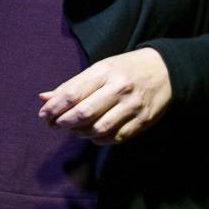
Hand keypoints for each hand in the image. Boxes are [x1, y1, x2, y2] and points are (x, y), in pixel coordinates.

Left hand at [39, 47, 171, 144]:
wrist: (165, 70)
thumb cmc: (125, 69)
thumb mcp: (99, 69)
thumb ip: (72, 85)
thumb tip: (43, 98)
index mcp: (105, 71)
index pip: (73, 93)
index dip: (54, 108)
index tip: (43, 115)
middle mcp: (119, 88)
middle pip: (84, 113)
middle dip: (64, 122)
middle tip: (56, 125)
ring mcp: (133, 106)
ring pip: (99, 129)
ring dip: (81, 133)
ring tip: (74, 130)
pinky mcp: (143, 121)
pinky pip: (116, 138)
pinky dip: (99, 140)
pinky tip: (93, 135)